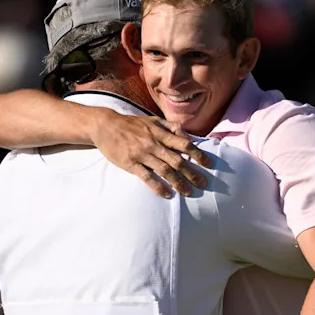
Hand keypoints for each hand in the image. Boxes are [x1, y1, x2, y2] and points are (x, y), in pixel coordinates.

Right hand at [91, 113, 212, 197]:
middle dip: (192, 173)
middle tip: (203, 183)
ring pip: (164, 170)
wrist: (105, 125)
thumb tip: (188, 136)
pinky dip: (158, 187)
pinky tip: (167, 194)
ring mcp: (142, 154)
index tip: (209, 164)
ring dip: (178, 182)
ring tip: (189, 192)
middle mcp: (153, 144)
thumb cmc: (132, 124)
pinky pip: (147, 177)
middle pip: (177, 160)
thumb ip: (171, 127)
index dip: (198, 154)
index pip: (184, 144)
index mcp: (160, 133)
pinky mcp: (131, 163)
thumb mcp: (153, 120)